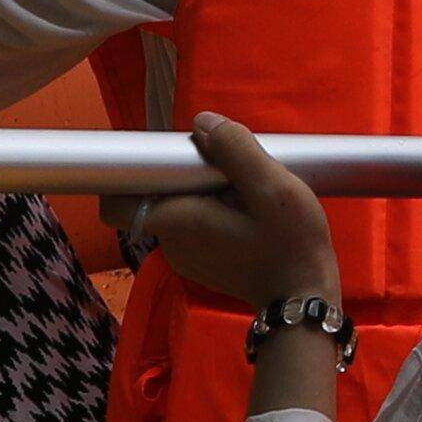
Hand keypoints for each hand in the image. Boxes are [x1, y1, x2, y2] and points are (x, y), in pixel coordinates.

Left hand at [133, 113, 339, 307]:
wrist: (304, 299)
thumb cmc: (290, 243)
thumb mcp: (273, 186)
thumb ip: (235, 149)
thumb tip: (202, 122)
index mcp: (176, 222)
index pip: (116, 202)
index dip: (133, 172)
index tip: (170, 154)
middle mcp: (170, 243)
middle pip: (154, 196)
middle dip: (181, 174)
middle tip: (226, 166)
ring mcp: (185, 257)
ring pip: (175, 209)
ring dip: (199, 191)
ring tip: (242, 188)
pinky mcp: (202, 264)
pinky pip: (191, 225)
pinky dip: (209, 210)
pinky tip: (244, 210)